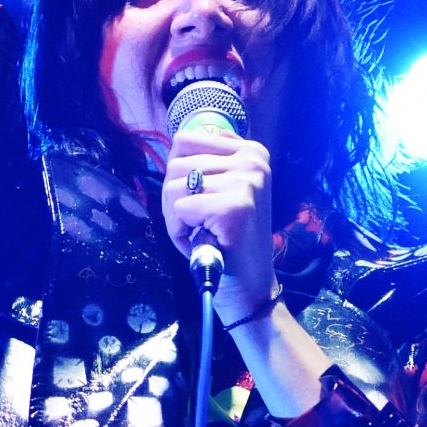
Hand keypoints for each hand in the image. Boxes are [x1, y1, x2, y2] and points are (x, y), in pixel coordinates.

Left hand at [162, 125, 277, 323]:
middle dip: (174, 199)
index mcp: (251, 151)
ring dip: (176, 217)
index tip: (199, 200)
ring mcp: (247, 182)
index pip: (185, 140)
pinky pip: (179, 208)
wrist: (249, 286)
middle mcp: (253, 160)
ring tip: (200, 232)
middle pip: (176, 163)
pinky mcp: (235, 207)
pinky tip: (202, 241)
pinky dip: (179, 230)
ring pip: (173, 186)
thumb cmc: (227, 239)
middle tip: (197, 224)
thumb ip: (205, 161)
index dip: (178, 174)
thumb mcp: (220, 190)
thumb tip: (178, 141)